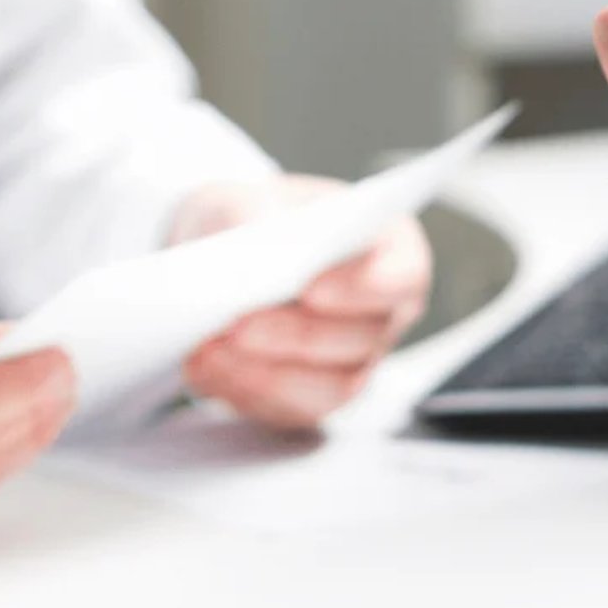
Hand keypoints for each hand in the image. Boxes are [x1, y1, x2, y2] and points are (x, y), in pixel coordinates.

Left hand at [169, 175, 431, 429]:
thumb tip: (262, 254)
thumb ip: (258, 216)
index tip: (311, 288)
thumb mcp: (248, 197)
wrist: (221, 258)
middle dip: (296, 336)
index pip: (402, 277)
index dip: (362, 288)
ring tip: (214, 347)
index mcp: (391, 252)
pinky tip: (205, 366)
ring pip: (330, 388)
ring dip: (267, 373)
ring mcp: (353, 362)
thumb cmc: (253, 219)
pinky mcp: (312, 397)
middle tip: (239, 323)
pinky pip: (290, 410)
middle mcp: (382, 314)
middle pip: (360, 339)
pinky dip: (244, 390)